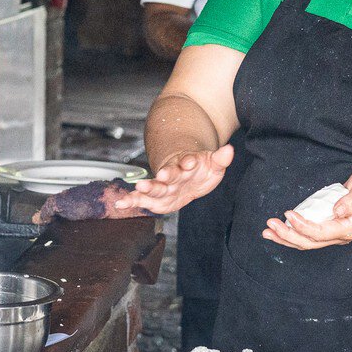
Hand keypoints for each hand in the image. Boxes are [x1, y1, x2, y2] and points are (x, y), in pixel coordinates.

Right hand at [109, 145, 233, 216]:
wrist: (184, 171)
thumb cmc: (199, 169)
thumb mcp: (213, 164)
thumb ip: (221, 158)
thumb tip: (230, 149)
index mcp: (187, 163)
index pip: (187, 160)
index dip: (188, 161)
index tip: (189, 161)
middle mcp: (173, 173)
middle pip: (169, 173)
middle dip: (166, 174)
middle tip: (163, 174)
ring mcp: (163, 185)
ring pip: (154, 185)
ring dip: (147, 186)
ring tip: (139, 187)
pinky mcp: (155, 197)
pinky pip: (141, 198)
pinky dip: (131, 200)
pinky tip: (121, 203)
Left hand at [264, 165, 351, 249]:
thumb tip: (337, 211)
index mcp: (349, 228)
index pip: (321, 232)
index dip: (303, 226)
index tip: (288, 213)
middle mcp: (340, 235)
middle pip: (310, 242)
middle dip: (288, 235)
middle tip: (269, 225)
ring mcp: (333, 234)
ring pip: (306, 242)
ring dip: (285, 238)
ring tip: (267, 232)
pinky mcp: (327, 228)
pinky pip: (307, 236)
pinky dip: (291, 234)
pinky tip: (278, 231)